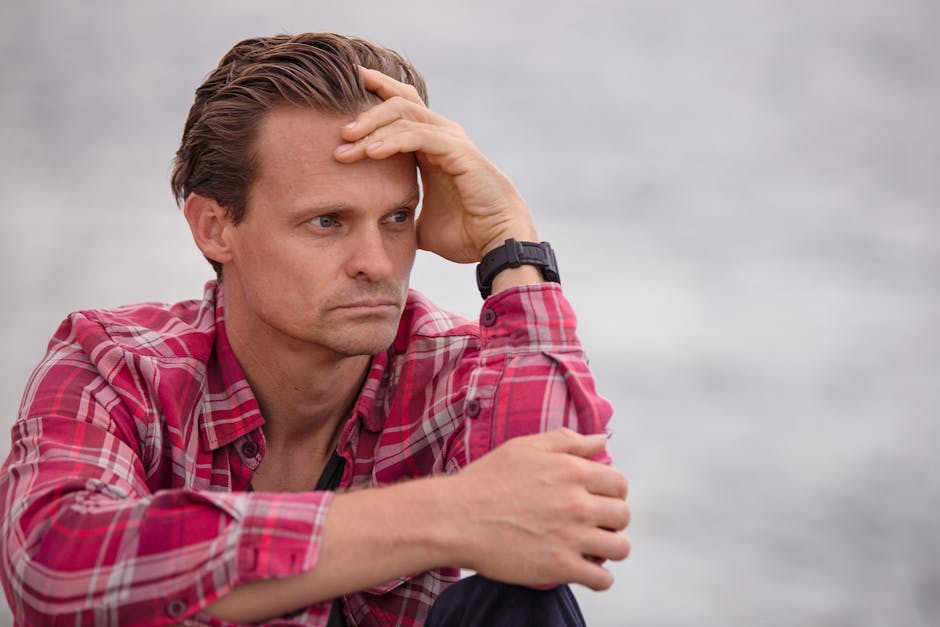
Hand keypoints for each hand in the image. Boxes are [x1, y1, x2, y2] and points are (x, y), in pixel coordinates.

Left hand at [335, 66, 537, 262]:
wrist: (496, 244)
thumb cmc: (467, 233)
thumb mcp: (422, 224)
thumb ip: (403, 218)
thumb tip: (379, 232)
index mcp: (432, 146)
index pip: (401, 108)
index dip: (375, 97)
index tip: (342, 101)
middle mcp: (442, 136)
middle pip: (400, 102)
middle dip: (366, 110)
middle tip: (339, 131)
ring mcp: (451, 140)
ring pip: (405, 114)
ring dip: (372, 126)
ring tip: (346, 144)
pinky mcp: (457, 151)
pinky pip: (419, 135)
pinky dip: (392, 140)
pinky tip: (371, 152)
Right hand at [445, 428, 630, 589]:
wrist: (455, 518)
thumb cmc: (485, 481)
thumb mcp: (524, 448)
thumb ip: (566, 441)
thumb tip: (600, 440)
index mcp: (571, 471)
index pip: (619, 484)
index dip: (611, 492)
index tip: (597, 499)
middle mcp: (577, 503)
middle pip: (622, 516)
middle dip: (611, 520)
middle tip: (592, 524)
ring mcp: (571, 537)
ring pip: (619, 548)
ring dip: (610, 548)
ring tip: (592, 548)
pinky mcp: (560, 567)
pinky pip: (602, 579)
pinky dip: (599, 578)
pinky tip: (584, 569)